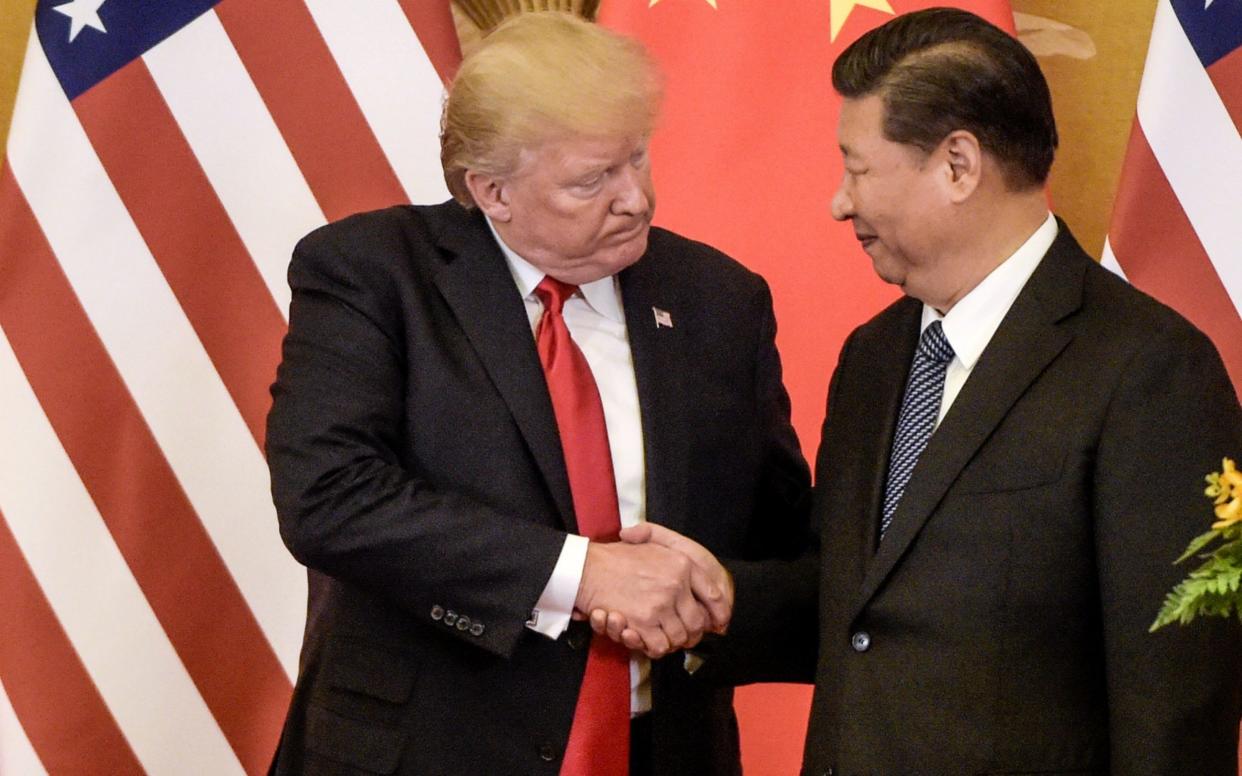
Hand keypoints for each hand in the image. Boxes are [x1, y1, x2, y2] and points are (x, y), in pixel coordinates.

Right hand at [589, 524, 732, 652]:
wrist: (587, 568)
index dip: (719, 612)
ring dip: (671, 642)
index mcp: (682, 563)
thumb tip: (700, 582)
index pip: (713, 594)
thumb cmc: (618, 557)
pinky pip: (659, 646)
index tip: (718, 622)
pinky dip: (654, 648)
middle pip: (697, 622)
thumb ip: (678, 556)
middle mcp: (676, 584)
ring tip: (659, 636)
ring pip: (679, 637)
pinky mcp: (643, 622)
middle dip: (691, 634)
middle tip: (681, 636)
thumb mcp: (654, 544)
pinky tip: (646, 639)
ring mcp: (660, 604)